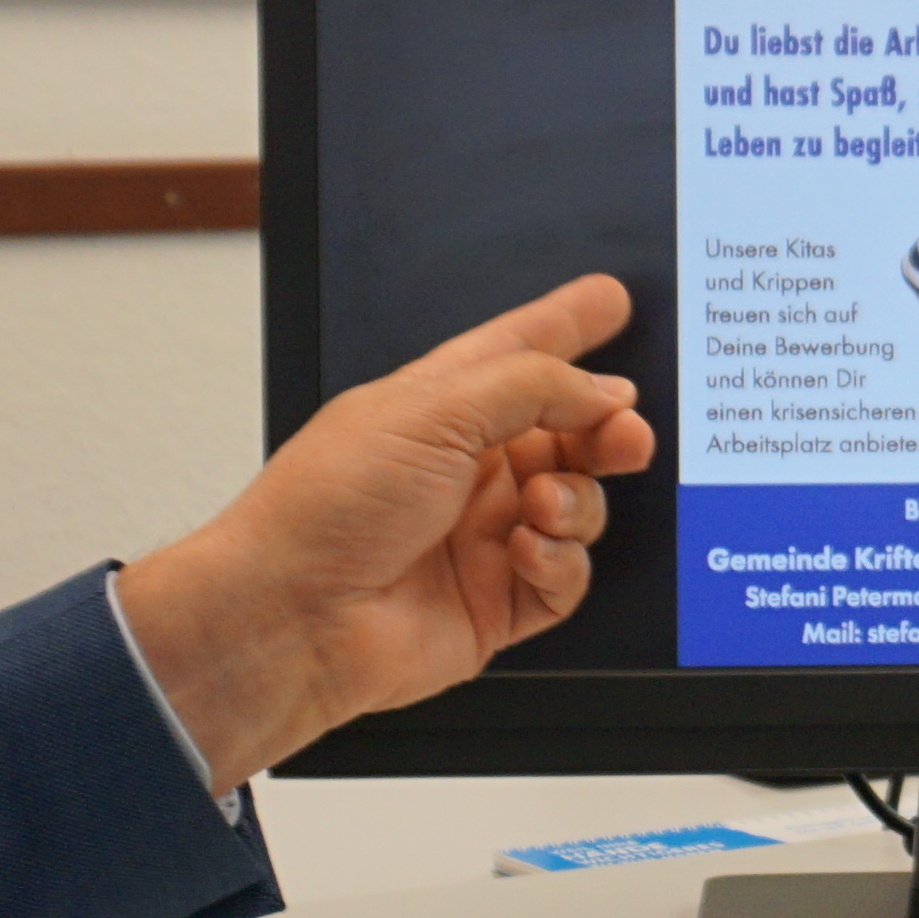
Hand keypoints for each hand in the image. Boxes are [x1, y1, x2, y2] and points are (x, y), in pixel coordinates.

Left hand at [110, 277, 658, 787]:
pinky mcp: (498, 601)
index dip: (566, 326)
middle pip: (568, 433)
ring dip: (577, 501)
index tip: (612, 301)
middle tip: (625, 433)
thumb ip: (531, 385)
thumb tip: (601, 389)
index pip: (519, 354)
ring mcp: (483, 536)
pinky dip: (560, 561)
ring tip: (544, 503)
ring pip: (579, 505)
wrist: (292, 616)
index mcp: (439, 406)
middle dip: (604, 428)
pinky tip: (525, 552)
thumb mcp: (433, 408)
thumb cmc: (324, 507)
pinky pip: (567, 576)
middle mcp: (465, 469)